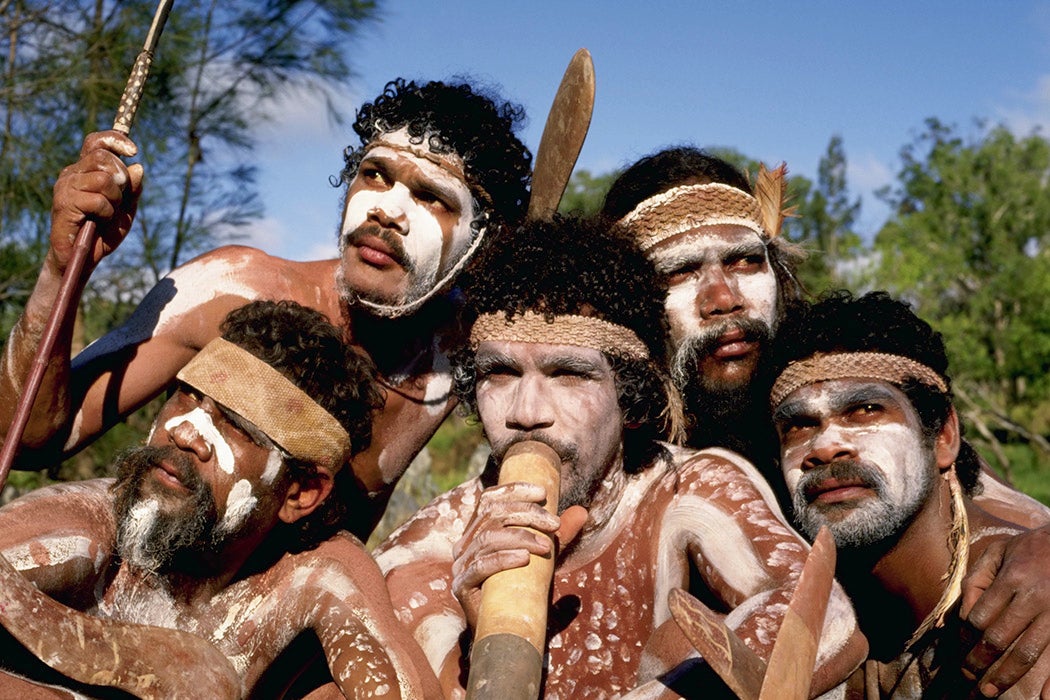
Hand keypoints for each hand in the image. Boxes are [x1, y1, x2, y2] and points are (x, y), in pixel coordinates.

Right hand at [49, 131, 142, 273]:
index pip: (96, 142)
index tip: (134, 150)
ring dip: (115, 199)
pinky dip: (107, 212)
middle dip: (121, 179)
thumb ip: (133, 189)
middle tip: (118, 200)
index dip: (114, 140)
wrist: (83, 258)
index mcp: (86, 170)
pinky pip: (97, 199)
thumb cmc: (103, 233)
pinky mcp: (64, 203)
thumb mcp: (126, 210)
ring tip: (107, 213)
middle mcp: (72, 174)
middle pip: (103, 158)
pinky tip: (99, 221)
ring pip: (103, 179)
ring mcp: (66, 187)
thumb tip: (138, 167)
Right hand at [451, 482, 574, 629]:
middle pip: (492, 515)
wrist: (507, 629)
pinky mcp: (462, 586)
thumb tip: (582, 511)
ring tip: (547, 546)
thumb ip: (559, 536)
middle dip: (526, 514)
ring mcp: (461, 565)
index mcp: (479, 530)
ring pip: (488, 538)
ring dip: (521, 537)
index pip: (490, 499)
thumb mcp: (544, 557)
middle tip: (555, 524)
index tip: (543, 492)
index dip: (514, 490)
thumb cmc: (523, 588)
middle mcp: (465, 544)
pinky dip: (504, 559)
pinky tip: (524, 559)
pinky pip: (480, 566)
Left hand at [961, 526, 1049, 697]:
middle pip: (999, 638)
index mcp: (1013, 578)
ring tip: (988, 693)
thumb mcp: (999, 551)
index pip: (980, 616)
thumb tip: (964, 615)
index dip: (965, 637)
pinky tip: (1045, 699)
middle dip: (979, 662)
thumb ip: (977, 579)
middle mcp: (1034, 598)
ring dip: (1005, 676)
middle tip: (967, 679)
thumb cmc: (1032, 548)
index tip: (959, 650)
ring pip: (1027, 652)